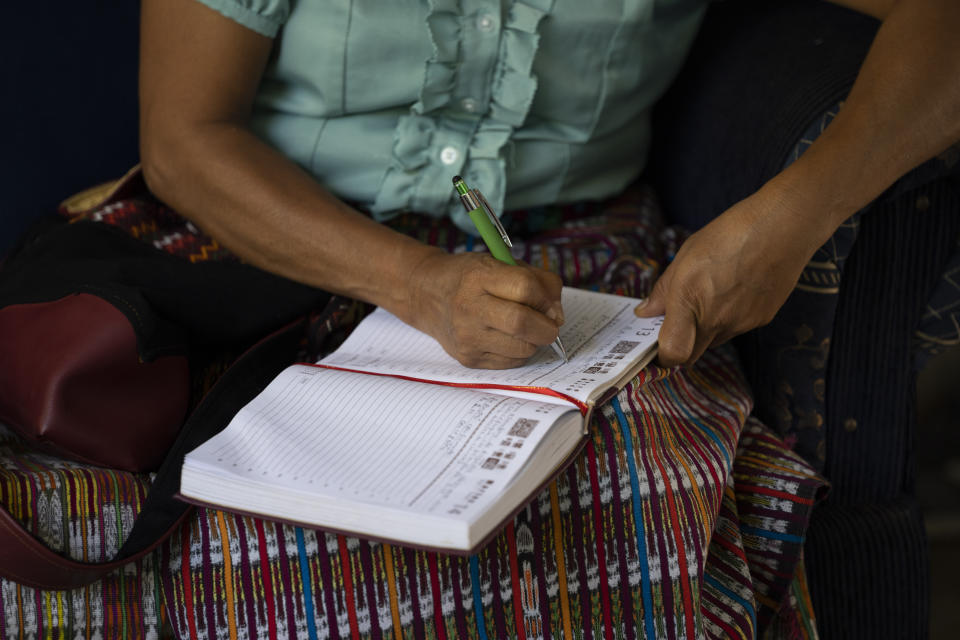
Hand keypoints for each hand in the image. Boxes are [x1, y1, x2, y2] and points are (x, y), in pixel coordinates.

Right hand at [406, 251, 563, 367]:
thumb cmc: (470, 277)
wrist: (427, 295)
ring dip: (534, 340)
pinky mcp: (469, 358)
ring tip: (524, 329)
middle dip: (547, 327)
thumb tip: (557, 315)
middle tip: (550, 324)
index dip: (546, 296)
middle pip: (522, 323)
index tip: (548, 301)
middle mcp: (469, 308)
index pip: (525, 287)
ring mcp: (467, 337)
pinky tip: (508, 338)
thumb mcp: (500, 263)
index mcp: (478, 276)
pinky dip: (520, 351)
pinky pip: (511, 362)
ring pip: (522, 348)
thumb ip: (536, 280)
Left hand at [635, 184, 830, 366]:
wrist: (783, 227)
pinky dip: (730, 317)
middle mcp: (715, 319)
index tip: (656, 344)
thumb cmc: (731, 234)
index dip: (663, 356)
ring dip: (706, 328)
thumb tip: (646, 311)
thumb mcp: (685, 255)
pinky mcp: (761, 320)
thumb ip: (663, 289)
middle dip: (681, 344)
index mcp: (689, 301)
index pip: (673, 354)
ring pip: (715, 339)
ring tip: (712, 292)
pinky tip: (735, 288)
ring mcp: (741, 323)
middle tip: (677, 320)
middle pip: (692, 355)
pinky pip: (737, 328)